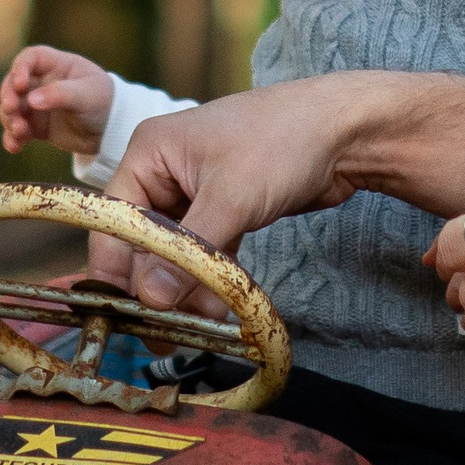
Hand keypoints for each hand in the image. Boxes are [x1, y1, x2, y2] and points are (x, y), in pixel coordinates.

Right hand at [0, 44, 116, 155]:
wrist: (113, 132)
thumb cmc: (103, 102)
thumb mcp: (86, 95)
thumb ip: (59, 94)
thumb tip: (31, 100)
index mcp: (57, 65)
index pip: (30, 58)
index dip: (20, 68)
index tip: (20, 84)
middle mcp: (42, 82)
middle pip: (13, 83)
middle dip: (8, 95)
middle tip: (11, 108)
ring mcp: (38, 105)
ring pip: (13, 108)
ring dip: (10, 119)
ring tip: (19, 132)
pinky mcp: (37, 126)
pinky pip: (18, 130)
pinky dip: (13, 138)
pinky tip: (14, 147)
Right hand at [91, 71, 464, 307]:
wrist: (348, 131)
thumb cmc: (284, 139)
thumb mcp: (232, 196)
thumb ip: (189, 252)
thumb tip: (151, 299)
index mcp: (150, 153)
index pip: (115, 220)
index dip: (117, 269)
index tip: (123, 314)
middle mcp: (165, 172)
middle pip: (144, 243)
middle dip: (156, 286)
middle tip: (163, 332)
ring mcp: (196, 193)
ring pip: (177, 254)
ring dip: (187, 290)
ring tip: (197, 326)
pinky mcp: (226, 210)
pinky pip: (206, 254)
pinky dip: (212, 279)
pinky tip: (219, 308)